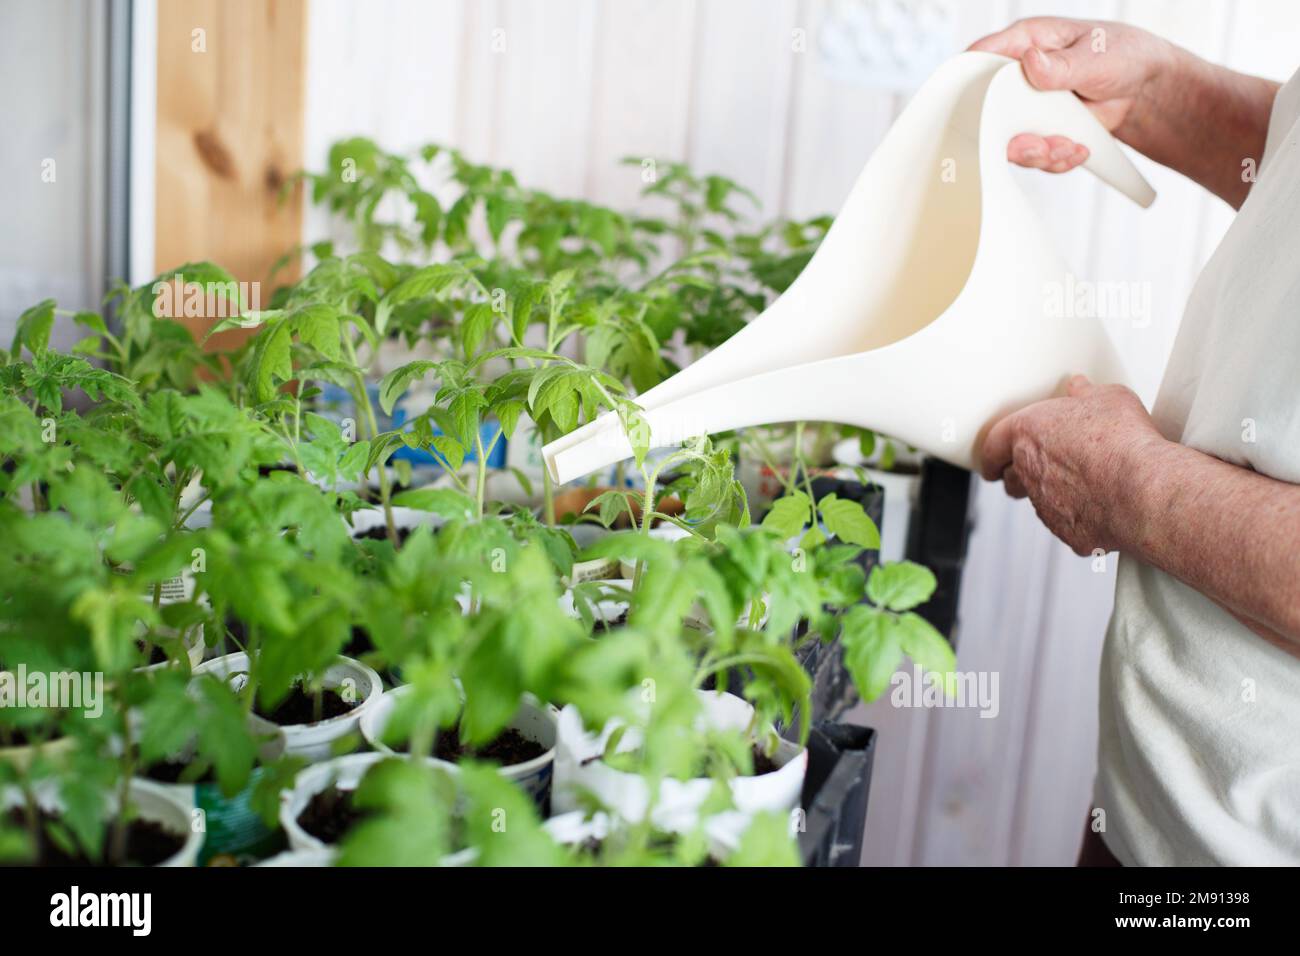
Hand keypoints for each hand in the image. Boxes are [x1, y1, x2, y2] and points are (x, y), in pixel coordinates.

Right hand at [968, 17, 1174, 172]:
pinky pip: (1034, 155)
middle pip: (987, 110)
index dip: (970, 79)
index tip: (978, 105)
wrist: (1143, 89)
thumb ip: (1062, 64)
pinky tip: (1078, 148)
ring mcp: (1026, 107)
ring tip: (1068, 147)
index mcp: (1026, 43)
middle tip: (1037, 144)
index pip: (983, 56)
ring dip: (1038, 152)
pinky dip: (1056, 159)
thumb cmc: (1122, 55)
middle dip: (1010, 134)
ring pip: (1009, 140)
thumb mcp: (1096, 54)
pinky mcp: (1038, 131)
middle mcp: (1018, 77)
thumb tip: (1031, 62)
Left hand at [979, 376, 1164, 555]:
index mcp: (1027, 433)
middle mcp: (1028, 470)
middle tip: (1034, 471)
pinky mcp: (1065, 530)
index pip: (993, 444)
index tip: (992, 460)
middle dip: (1018, 476)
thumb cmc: (1122, 441)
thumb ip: (1087, 393)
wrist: (1140, 490)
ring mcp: (1044, 504)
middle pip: (1011, 477)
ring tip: (1073, 486)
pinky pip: (1065, 521)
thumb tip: (1081, 388)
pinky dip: (1077, 514)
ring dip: (1048, 494)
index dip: (991, 453)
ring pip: (1037, 501)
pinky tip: (1101, 505)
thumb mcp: (1108, 398)